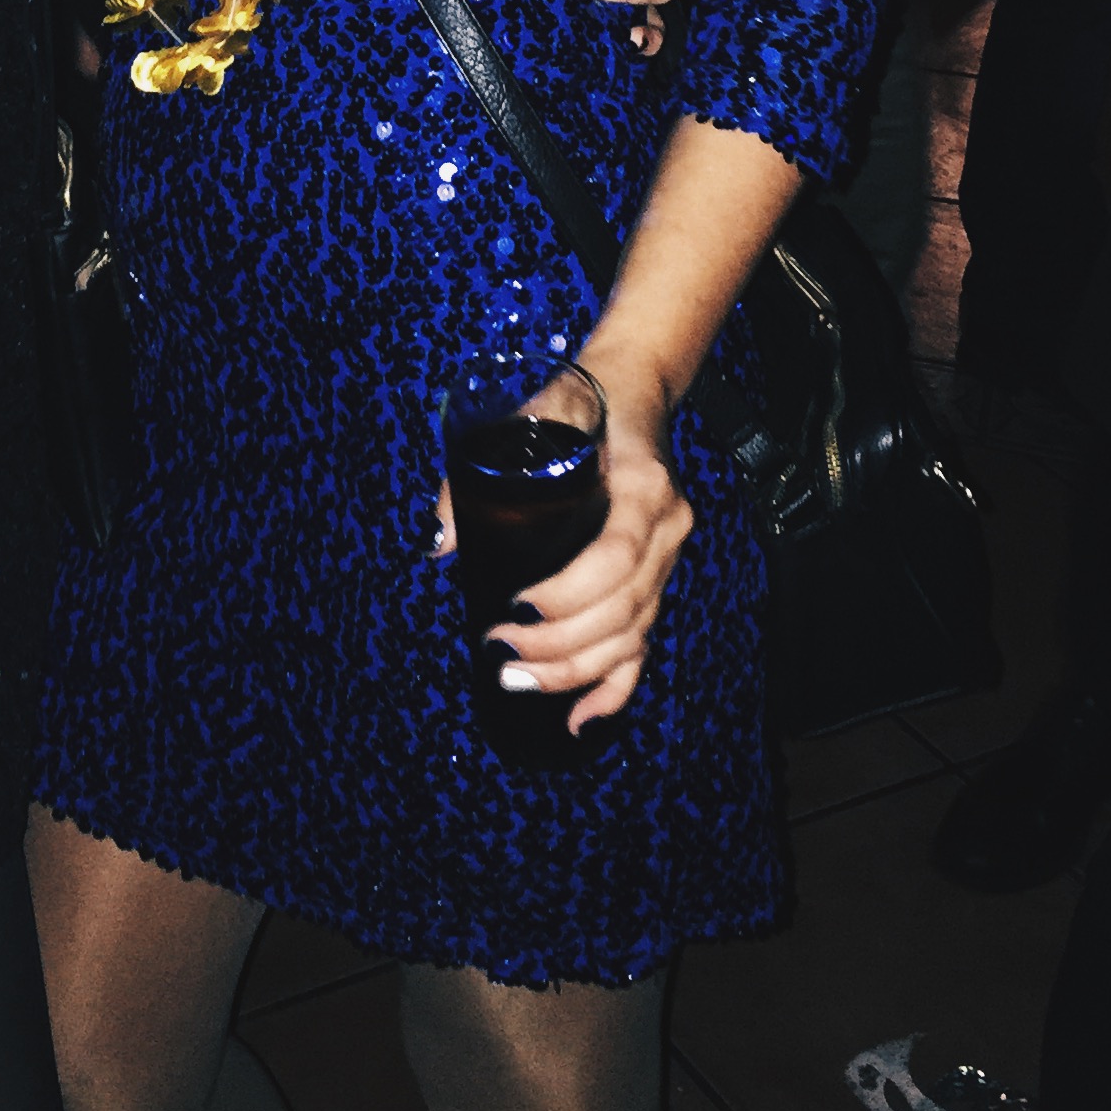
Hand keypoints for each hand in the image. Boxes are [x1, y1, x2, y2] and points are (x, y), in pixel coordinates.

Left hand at [432, 351, 694, 733]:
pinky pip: (646, 645)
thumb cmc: (576, 403)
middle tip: (501, 654)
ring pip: (633, 635)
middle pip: (623, 609)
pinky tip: (581, 719)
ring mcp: (670, 557)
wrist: (632, 391)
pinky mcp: (661, 579)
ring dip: (576, 671)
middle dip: (559, 645)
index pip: (615, 556)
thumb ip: (480, 473)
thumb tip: (440, 543)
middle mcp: (667, 526)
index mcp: (642, 486)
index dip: (568, 594)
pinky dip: (616, 688)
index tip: (514, 606)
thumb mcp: (530, 417)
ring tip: (518, 682)